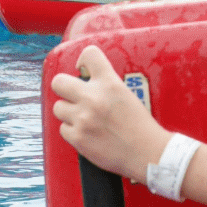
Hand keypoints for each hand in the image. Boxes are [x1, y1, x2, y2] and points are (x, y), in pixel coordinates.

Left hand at [51, 45, 171, 182]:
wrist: (147, 152)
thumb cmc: (139, 125)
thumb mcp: (126, 94)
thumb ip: (105, 85)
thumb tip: (84, 81)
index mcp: (110, 83)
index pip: (89, 54)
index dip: (83, 61)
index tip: (83, 69)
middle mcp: (94, 97)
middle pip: (58, 81)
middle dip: (64, 88)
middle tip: (73, 96)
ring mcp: (83, 118)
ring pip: (58, 107)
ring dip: (68, 112)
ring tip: (83, 119)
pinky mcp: (78, 137)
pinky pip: (63, 129)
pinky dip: (73, 131)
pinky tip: (87, 133)